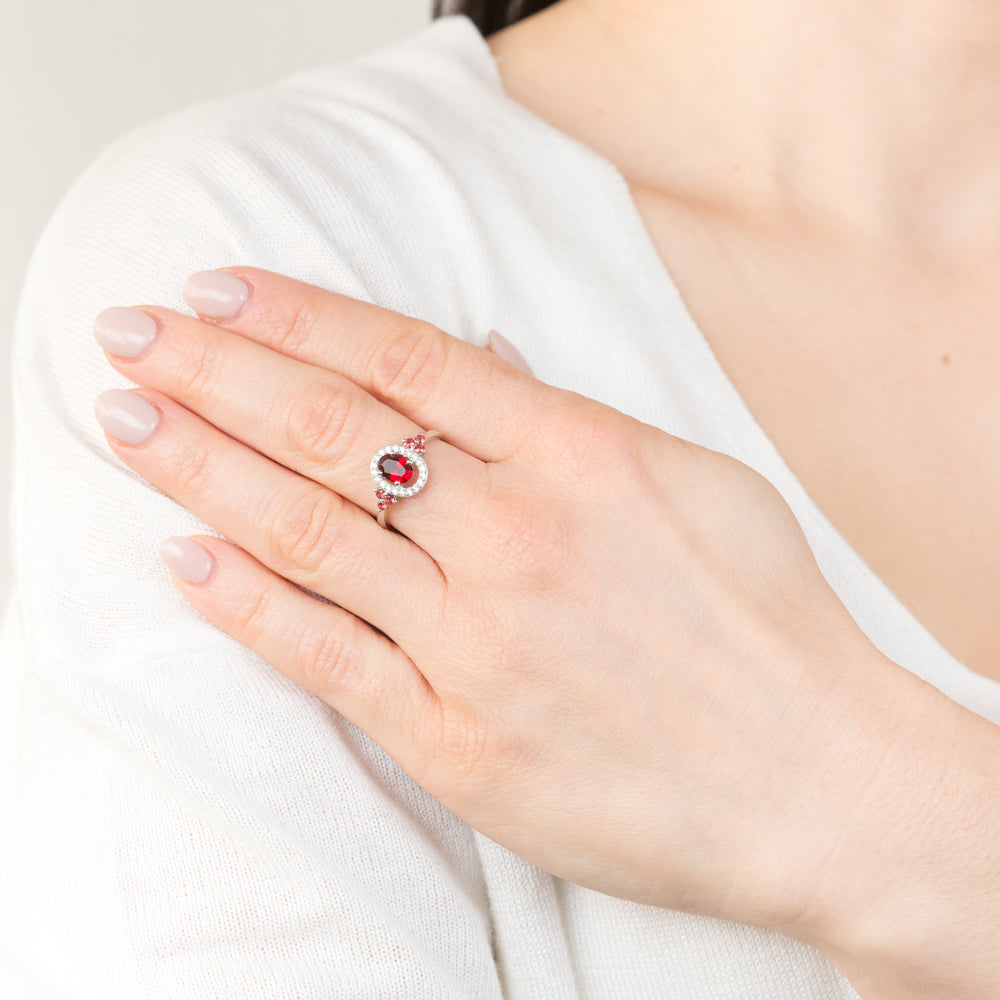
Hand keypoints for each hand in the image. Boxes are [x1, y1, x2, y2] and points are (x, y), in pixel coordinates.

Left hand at [91, 267, 971, 982]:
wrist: (814, 778)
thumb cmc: (765, 622)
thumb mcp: (691, 483)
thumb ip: (574, 422)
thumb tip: (482, 360)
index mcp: (582, 456)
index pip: (406, 359)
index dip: (300, 315)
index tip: (223, 288)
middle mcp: (517, 537)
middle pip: (334, 432)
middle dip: (218, 372)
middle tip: (134, 334)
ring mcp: (479, 642)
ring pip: (309, 534)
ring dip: (203, 468)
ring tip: (128, 422)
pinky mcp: (457, 741)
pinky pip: (327, 658)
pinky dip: (248, 606)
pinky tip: (185, 558)